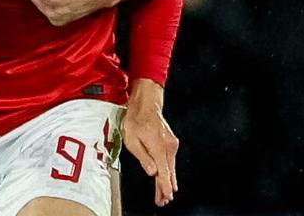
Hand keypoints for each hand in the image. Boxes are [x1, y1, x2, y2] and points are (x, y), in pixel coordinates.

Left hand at [122, 79, 178, 206]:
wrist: (146, 103)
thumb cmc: (137, 118)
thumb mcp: (132, 140)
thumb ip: (143, 158)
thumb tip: (152, 172)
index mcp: (158, 148)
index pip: (164, 173)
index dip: (165, 187)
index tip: (166, 197)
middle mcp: (168, 147)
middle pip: (169, 172)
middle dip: (166, 187)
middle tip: (163, 200)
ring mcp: (171, 144)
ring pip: (171, 166)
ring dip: (168, 180)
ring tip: (165, 193)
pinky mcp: (170, 141)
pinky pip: (170, 160)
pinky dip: (169, 169)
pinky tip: (167, 176)